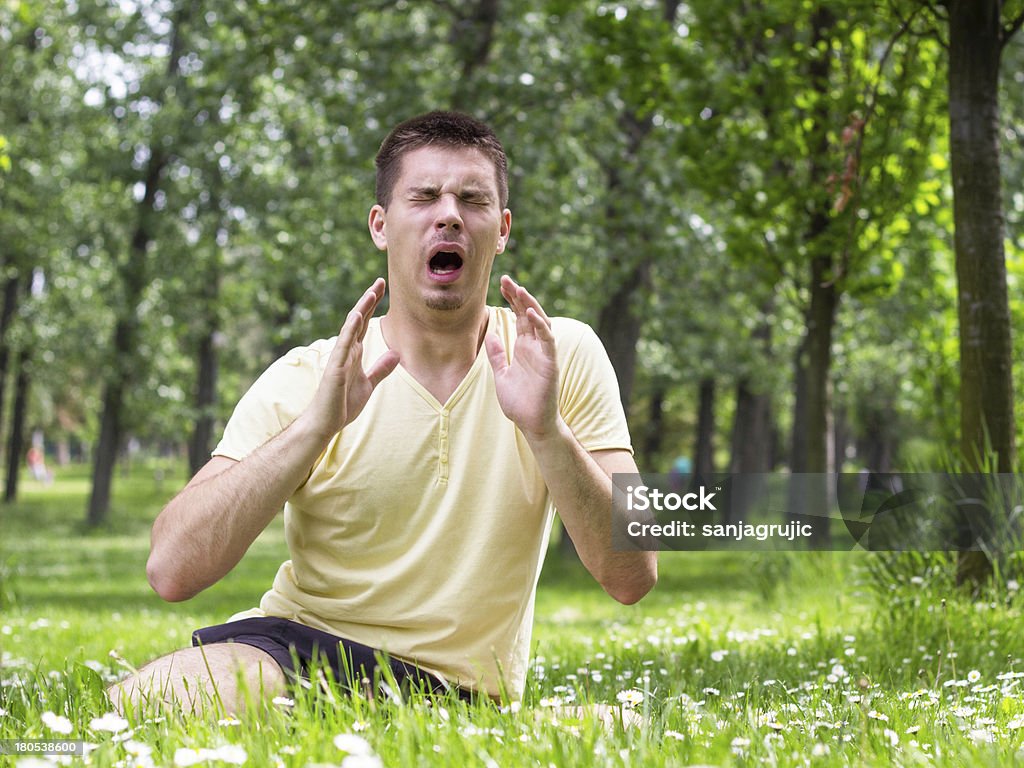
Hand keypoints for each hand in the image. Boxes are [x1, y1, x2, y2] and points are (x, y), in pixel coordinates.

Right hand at [303, 278, 399, 439]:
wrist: (326, 423)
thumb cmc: (343, 404)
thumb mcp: (369, 384)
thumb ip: (381, 368)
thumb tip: (397, 354)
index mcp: (354, 353)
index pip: (365, 324)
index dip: (374, 306)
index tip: (383, 288)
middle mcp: (346, 351)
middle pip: (359, 320)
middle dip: (369, 300)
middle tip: (381, 281)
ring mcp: (340, 358)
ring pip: (351, 328)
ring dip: (361, 309)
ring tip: (372, 292)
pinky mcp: (335, 368)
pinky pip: (344, 346)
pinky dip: (350, 330)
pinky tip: (356, 316)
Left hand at [485, 275, 559, 440]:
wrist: (531, 423)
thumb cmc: (519, 402)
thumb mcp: (501, 375)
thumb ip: (497, 355)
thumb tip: (490, 335)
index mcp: (523, 347)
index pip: (519, 317)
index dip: (512, 300)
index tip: (501, 285)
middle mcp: (535, 347)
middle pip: (529, 314)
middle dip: (519, 296)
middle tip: (507, 280)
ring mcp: (544, 353)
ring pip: (540, 322)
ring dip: (531, 305)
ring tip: (519, 290)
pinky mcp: (550, 362)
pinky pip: (548, 340)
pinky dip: (541, 325)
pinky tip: (531, 314)